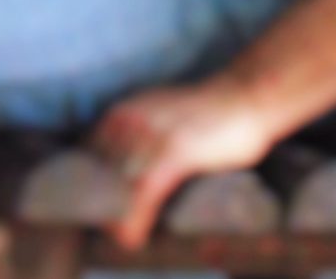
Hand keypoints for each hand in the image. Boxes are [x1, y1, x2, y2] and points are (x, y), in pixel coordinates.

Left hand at [91, 79, 281, 248]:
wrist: (247, 96)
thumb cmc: (208, 113)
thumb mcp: (160, 116)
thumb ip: (140, 134)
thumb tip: (126, 163)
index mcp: (121, 114)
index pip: (88, 156)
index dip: (88, 187)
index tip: (93, 209)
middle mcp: (128, 121)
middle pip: (99, 172)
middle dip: (99, 205)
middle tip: (103, 230)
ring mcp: (151, 134)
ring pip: (118, 184)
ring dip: (114, 218)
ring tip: (117, 239)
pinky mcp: (177, 151)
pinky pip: (144, 189)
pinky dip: (134, 217)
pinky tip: (130, 237)